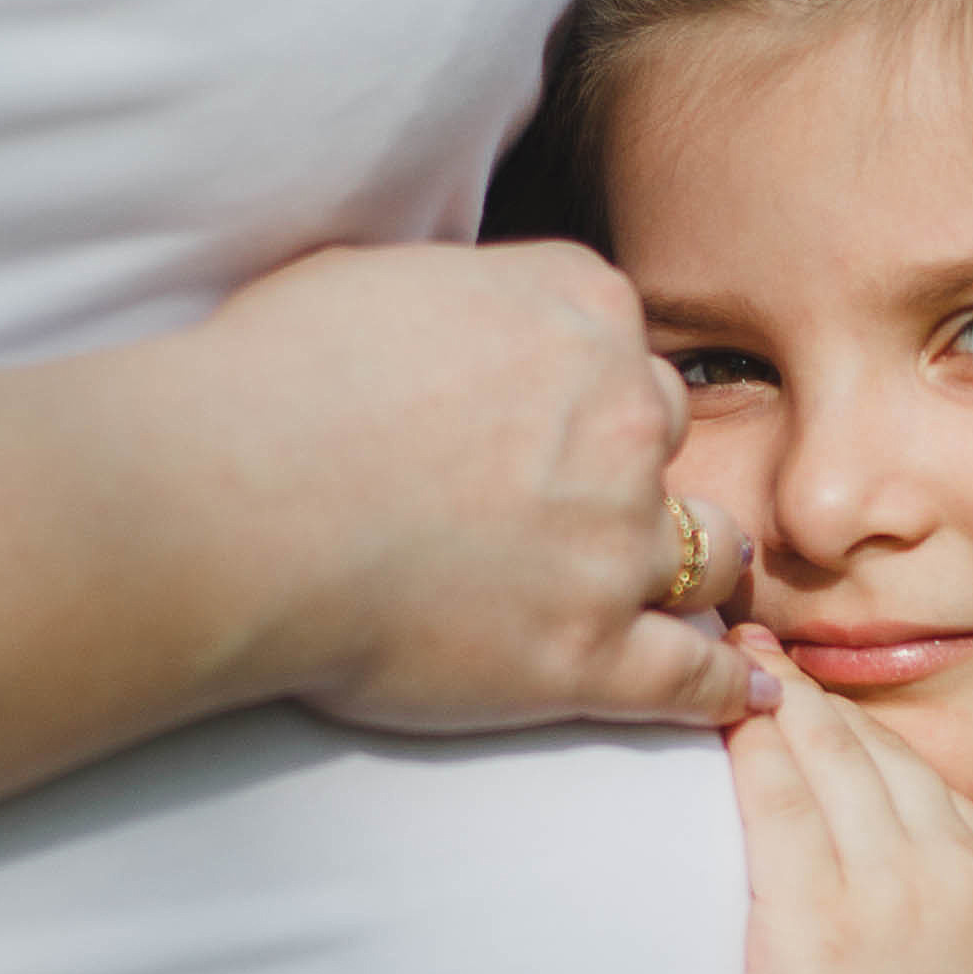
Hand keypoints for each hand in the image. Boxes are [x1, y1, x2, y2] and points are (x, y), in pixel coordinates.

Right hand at [187, 240, 758, 731]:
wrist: (228, 504)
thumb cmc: (271, 384)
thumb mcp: (376, 279)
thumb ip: (465, 296)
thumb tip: (470, 315)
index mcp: (577, 311)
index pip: (622, 345)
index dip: (585, 388)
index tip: (551, 420)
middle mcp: (620, 419)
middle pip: (665, 440)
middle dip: (633, 469)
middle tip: (579, 505)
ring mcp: (614, 545)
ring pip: (705, 554)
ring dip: (692, 570)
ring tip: (690, 595)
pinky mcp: (590, 656)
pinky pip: (690, 675)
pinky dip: (723, 685)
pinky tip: (744, 694)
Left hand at [726, 642, 972, 973]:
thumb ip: (957, 937)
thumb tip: (905, 911)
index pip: (930, 782)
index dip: (865, 736)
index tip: (820, 706)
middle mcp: (964, 875)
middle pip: (882, 754)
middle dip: (819, 698)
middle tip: (759, 646)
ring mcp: (895, 892)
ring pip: (830, 758)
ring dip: (777, 700)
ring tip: (728, 658)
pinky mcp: (819, 922)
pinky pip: (774, 801)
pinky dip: (744, 747)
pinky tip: (712, 716)